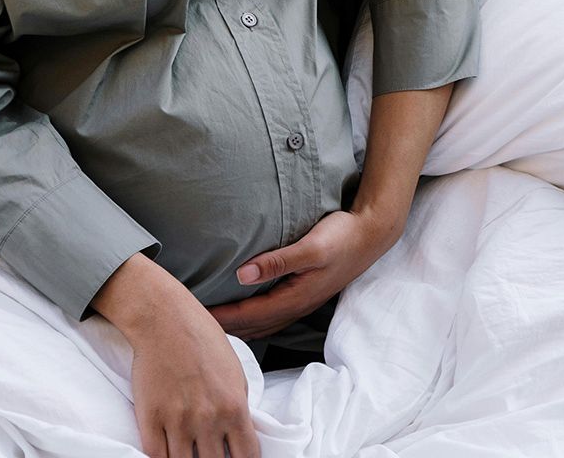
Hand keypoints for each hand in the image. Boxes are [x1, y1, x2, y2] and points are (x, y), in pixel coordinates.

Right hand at [91, 253, 260, 457]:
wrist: (164, 318)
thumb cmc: (201, 337)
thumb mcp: (234, 370)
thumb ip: (239, 405)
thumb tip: (240, 434)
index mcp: (234, 406)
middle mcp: (208, 419)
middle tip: (209, 454)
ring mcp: (177, 421)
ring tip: (189, 454)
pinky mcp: (150, 418)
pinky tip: (169, 452)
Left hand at [206, 206, 404, 340]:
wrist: (370, 235)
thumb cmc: (341, 237)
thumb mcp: (310, 247)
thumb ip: (277, 261)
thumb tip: (241, 275)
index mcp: (294, 297)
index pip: (248, 315)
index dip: (220, 318)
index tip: (193, 317)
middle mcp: (296, 306)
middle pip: (252, 326)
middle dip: (223, 328)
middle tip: (192, 325)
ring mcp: (301, 303)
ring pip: (261, 324)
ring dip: (237, 327)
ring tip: (211, 326)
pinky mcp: (303, 294)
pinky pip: (270, 315)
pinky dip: (251, 320)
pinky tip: (243, 316)